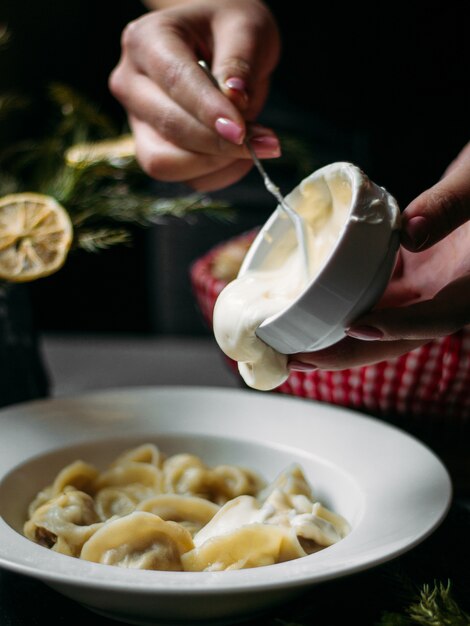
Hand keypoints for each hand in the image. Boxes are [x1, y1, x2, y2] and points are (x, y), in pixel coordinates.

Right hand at [109, 0, 280, 190]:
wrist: (218, 45)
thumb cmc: (229, 30)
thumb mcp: (245, 27)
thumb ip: (239, 61)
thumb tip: (235, 100)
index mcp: (146, 41)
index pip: (176, 83)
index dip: (209, 112)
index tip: (242, 131)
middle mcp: (131, 83)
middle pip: (170, 127)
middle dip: (219, 143)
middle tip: (266, 143)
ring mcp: (138, 122)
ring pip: (167, 163)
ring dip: (216, 164)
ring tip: (254, 147)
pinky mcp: (153, 150)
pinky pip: (184, 178)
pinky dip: (217, 175)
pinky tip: (239, 155)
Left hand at [289, 141, 469, 370]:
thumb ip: (451, 206)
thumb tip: (410, 233)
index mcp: (469, 288)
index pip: (435, 319)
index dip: (397, 328)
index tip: (357, 328)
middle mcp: (443, 296)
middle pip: (394, 336)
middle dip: (346, 352)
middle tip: (298, 358)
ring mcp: (422, 288)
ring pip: (377, 319)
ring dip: (335, 334)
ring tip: (290, 342)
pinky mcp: (404, 274)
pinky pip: (369, 294)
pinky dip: (338, 301)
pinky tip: (304, 304)